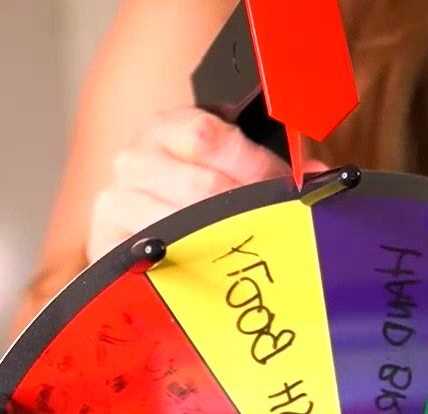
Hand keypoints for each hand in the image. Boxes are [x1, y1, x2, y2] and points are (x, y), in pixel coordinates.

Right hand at [85, 106, 327, 262]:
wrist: (138, 236)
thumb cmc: (195, 200)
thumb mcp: (237, 172)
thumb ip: (279, 171)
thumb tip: (322, 177)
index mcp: (172, 126)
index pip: (210, 134)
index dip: (254, 166)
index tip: (285, 192)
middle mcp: (138, 155)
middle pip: (199, 185)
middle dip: (246, 213)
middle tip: (275, 233)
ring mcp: (117, 197)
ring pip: (178, 224)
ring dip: (219, 244)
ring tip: (246, 257)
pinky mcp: (105, 238)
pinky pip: (151, 255)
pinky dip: (182, 265)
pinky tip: (203, 272)